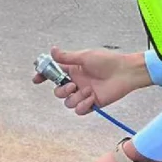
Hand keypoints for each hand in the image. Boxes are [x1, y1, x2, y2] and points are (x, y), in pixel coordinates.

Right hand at [34, 46, 149, 114]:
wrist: (125, 73)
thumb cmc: (108, 61)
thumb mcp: (85, 57)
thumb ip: (67, 57)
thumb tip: (51, 50)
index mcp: (73, 71)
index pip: (53, 75)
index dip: (43, 77)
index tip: (36, 79)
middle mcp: (76, 83)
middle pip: (58, 92)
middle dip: (61, 90)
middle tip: (72, 84)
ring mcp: (83, 94)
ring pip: (67, 102)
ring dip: (75, 98)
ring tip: (87, 91)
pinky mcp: (92, 103)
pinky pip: (79, 110)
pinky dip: (83, 105)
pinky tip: (92, 98)